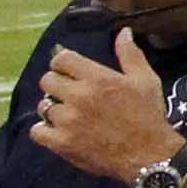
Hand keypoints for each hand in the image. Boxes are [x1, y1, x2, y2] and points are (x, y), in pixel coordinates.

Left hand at [32, 31, 179, 187]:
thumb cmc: (149, 116)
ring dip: (53, 108)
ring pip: (43, 105)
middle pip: (47, 80)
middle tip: (70, 94)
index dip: (63, 63)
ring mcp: (68, 120)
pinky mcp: (61, 142)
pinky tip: (58, 131)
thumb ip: (130, 55)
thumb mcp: (146, 81)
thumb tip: (123, 32)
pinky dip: (44, 130)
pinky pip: (37, 130)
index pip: (61, 59)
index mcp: (98, 78)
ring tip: (68, 115)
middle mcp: (79, 96)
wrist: (149, 155)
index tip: (70, 71)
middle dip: (56, 84)